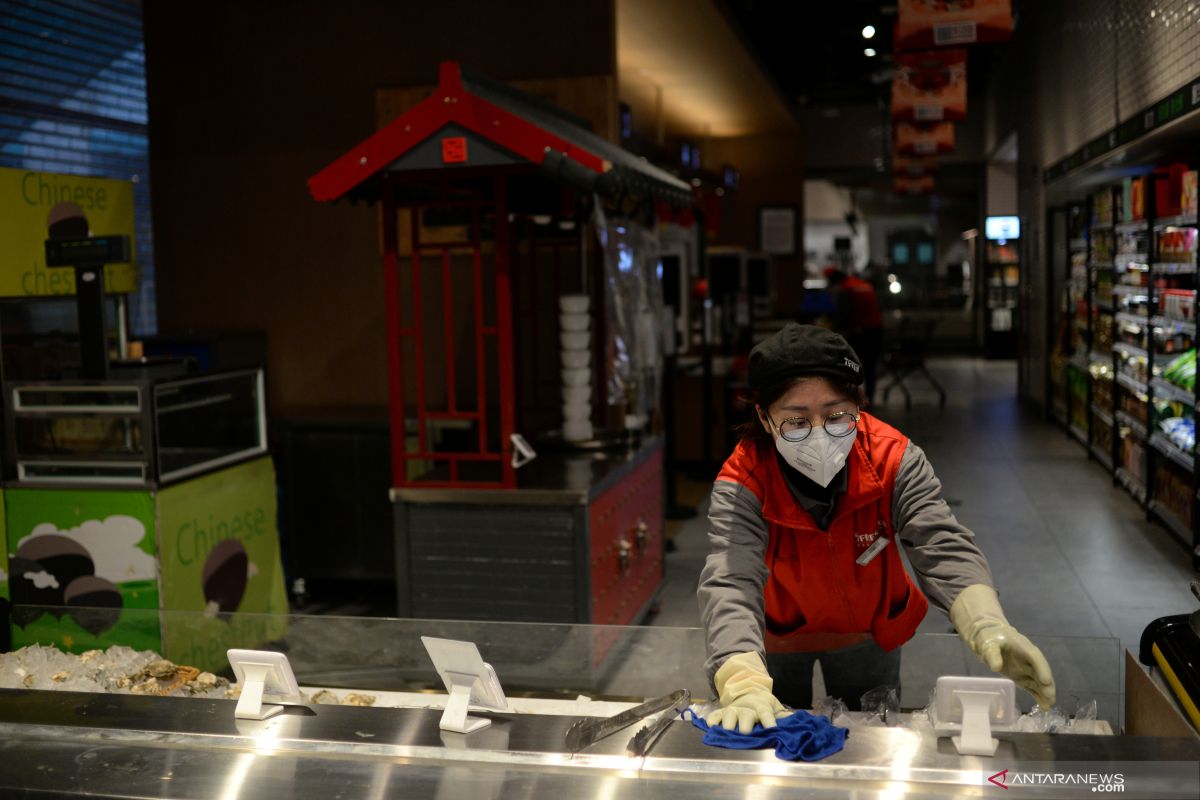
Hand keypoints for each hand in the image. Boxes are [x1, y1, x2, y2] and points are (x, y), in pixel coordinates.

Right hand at [704, 651, 790, 733]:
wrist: (748, 692)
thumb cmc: (764, 705)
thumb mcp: (775, 707)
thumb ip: (784, 716)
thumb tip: (795, 720)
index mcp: (761, 706)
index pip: (766, 713)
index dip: (769, 721)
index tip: (772, 729)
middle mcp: (746, 708)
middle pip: (745, 716)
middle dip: (745, 725)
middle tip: (745, 733)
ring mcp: (733, 710)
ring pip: (729, 715)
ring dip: (728, 724)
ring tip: (728, 733)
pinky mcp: (722, 712)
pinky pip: (715, 716)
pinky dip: (712, 721)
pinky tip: (712, 727)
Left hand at [950, 584, 1056, 708]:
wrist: (989, 639)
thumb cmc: (991, 638)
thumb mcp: (989, 643)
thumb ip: (992, 654)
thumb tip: (996, 667)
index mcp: (1024, 647)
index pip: (1035, 657)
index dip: (1042, 668)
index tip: (1046, 681)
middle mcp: (1029, 659)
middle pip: (1040, 671)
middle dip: (1046, 685)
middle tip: (1050, 698)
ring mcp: (1026, 669)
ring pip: (1038, 681)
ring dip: (1044, 693)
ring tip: (1048, 707)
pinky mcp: (1022, 677)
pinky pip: (1032, 687)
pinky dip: (1038, 695)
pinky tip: (1043, 706)